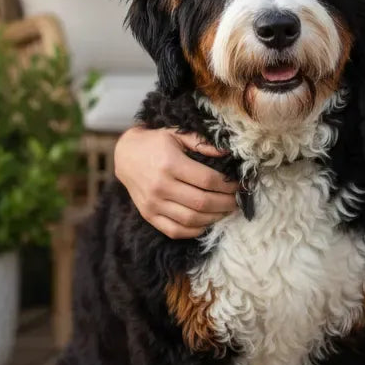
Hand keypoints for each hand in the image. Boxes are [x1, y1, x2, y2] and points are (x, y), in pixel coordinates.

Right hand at [113, 126, 238, 238]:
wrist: (126, 156)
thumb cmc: (157, 143)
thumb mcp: (177, 134)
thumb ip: (202, 143)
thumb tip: (227, 153)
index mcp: (170, 164)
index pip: (207, 180)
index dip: (228, 185)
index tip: (239, 185)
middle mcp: (160, 186)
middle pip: (202, 202)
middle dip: (226, 203)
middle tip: (237, 201)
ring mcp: (153, 203)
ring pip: (191, 219)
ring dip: (214, 218)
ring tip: (226, 211)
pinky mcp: (148, 215)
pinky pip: (176, 231)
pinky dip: (195, 230)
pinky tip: (207, 221)